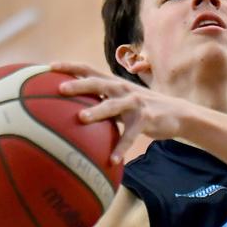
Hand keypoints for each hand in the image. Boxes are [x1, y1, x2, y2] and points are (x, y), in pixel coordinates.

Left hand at [52, 63, 186, 161]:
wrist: (177, 113)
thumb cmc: (142, 109)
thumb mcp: (122, 101)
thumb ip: (103, 101)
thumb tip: (75, 110)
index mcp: (114, 83)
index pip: (88, 69)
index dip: (70, 67)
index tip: (49, 67)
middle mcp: (122, 89)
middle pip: (97, 83)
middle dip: (79, 85)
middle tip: (60, 89)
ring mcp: (135, 103)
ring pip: (113, 106)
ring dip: (97, 111)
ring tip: (81, 118)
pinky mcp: (146, 119)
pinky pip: (131, 135)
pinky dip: (121, 147)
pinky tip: (112, 160)